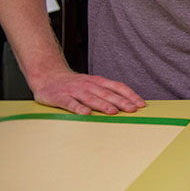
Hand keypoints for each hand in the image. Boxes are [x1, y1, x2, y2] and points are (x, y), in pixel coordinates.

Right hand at [31, 70, 145, 114]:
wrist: (48, 76)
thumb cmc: (75, 84)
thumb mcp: (93, 84)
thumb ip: (107, 92)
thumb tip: (128, 103)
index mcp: (98, 82)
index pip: (118, 87)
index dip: (130, 95)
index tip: (141, 104)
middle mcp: (89, 85)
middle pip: (107, 94)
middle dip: (121, 101)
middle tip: (132, 109)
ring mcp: (74, 91)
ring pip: (91, 98)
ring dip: (103, 105)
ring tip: (113, 112)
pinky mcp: (60, 97)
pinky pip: (70, 103)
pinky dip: (78, 108)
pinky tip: (85, 114)